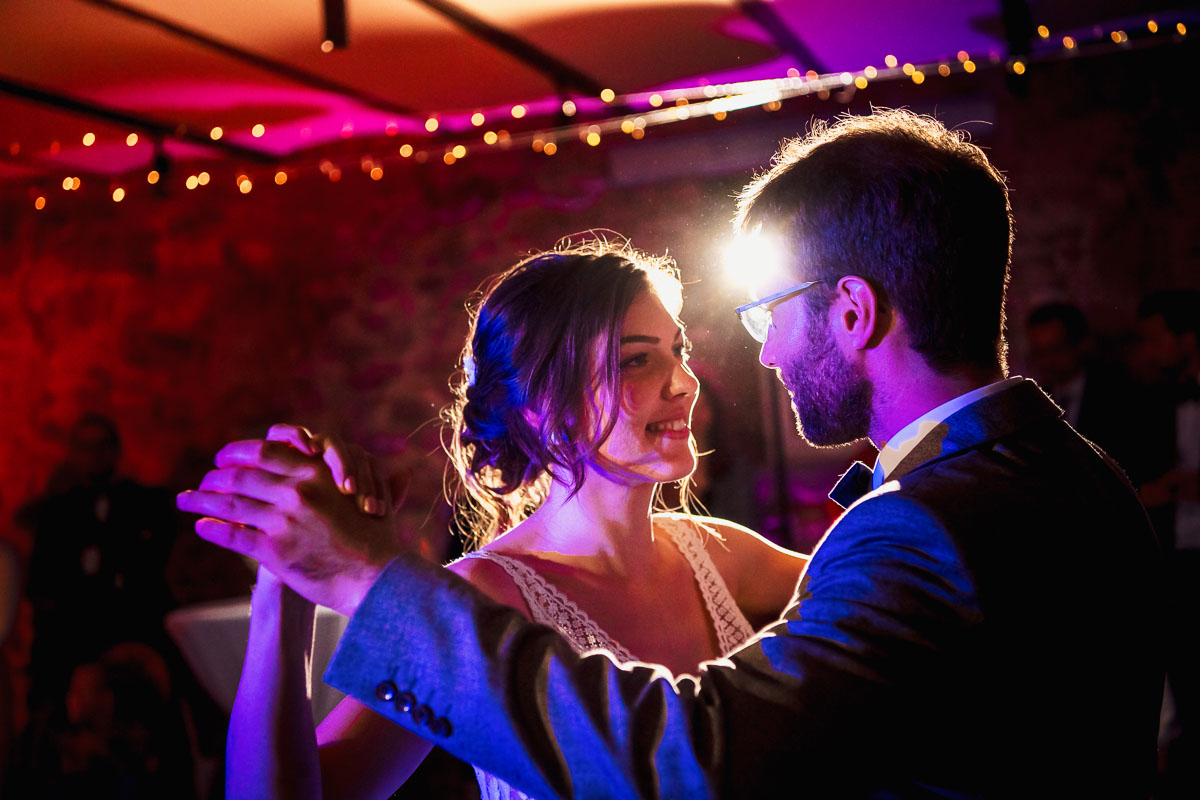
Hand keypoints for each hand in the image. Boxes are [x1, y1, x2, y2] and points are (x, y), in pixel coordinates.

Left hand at [176, 439, 401, 615]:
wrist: (378, 576)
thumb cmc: (379, 538)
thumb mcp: (374, 497)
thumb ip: (364, 480)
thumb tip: (400, 469)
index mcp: (315, 472)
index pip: (263, 452)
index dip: (236, 453)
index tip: (222, 458)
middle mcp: (296, 491)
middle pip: (240, 476)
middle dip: (214, 477)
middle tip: (202, 481)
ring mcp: (283, 521)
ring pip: (230, 505)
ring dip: (202, 501)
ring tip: (186, 500)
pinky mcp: (274, 551)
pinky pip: (233, 537)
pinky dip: (212, 530)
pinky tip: (201, 527)